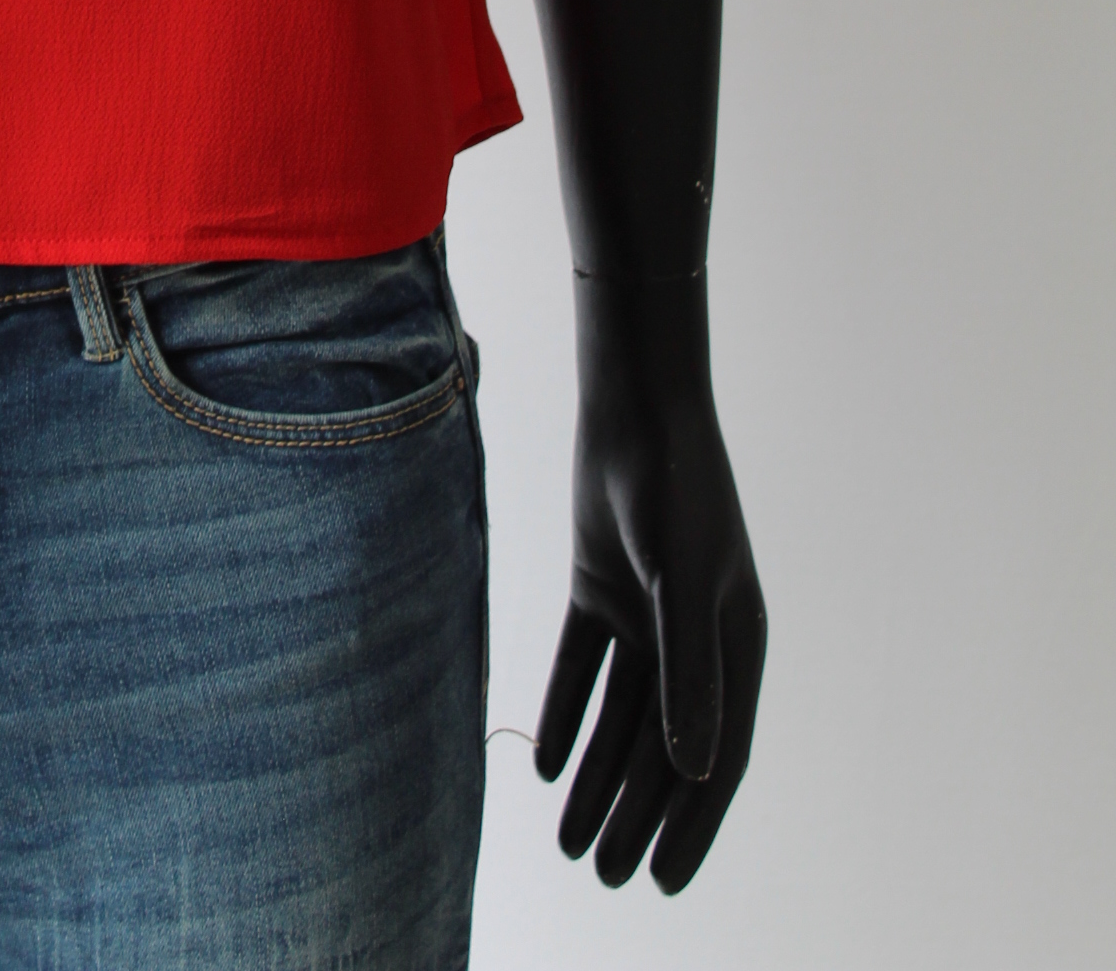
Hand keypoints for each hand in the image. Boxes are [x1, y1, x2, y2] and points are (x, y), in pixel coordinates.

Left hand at [535, 274, 765, 892]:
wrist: (635, 401)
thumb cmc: (674, 485)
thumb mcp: (682, 582)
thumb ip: (688, 674)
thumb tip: (696, 768)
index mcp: (736, 645)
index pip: (716, 756)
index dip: (691, 823)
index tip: (662, 882)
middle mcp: (694, 637)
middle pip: (663, 746)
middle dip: (633, 814)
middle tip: (602, 877)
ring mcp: (647, 611)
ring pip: (620, 716)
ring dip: (596, 778)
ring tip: (568, 844)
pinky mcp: (602, 584)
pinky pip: (584, 668)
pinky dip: (568, 716)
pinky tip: (546, 766)